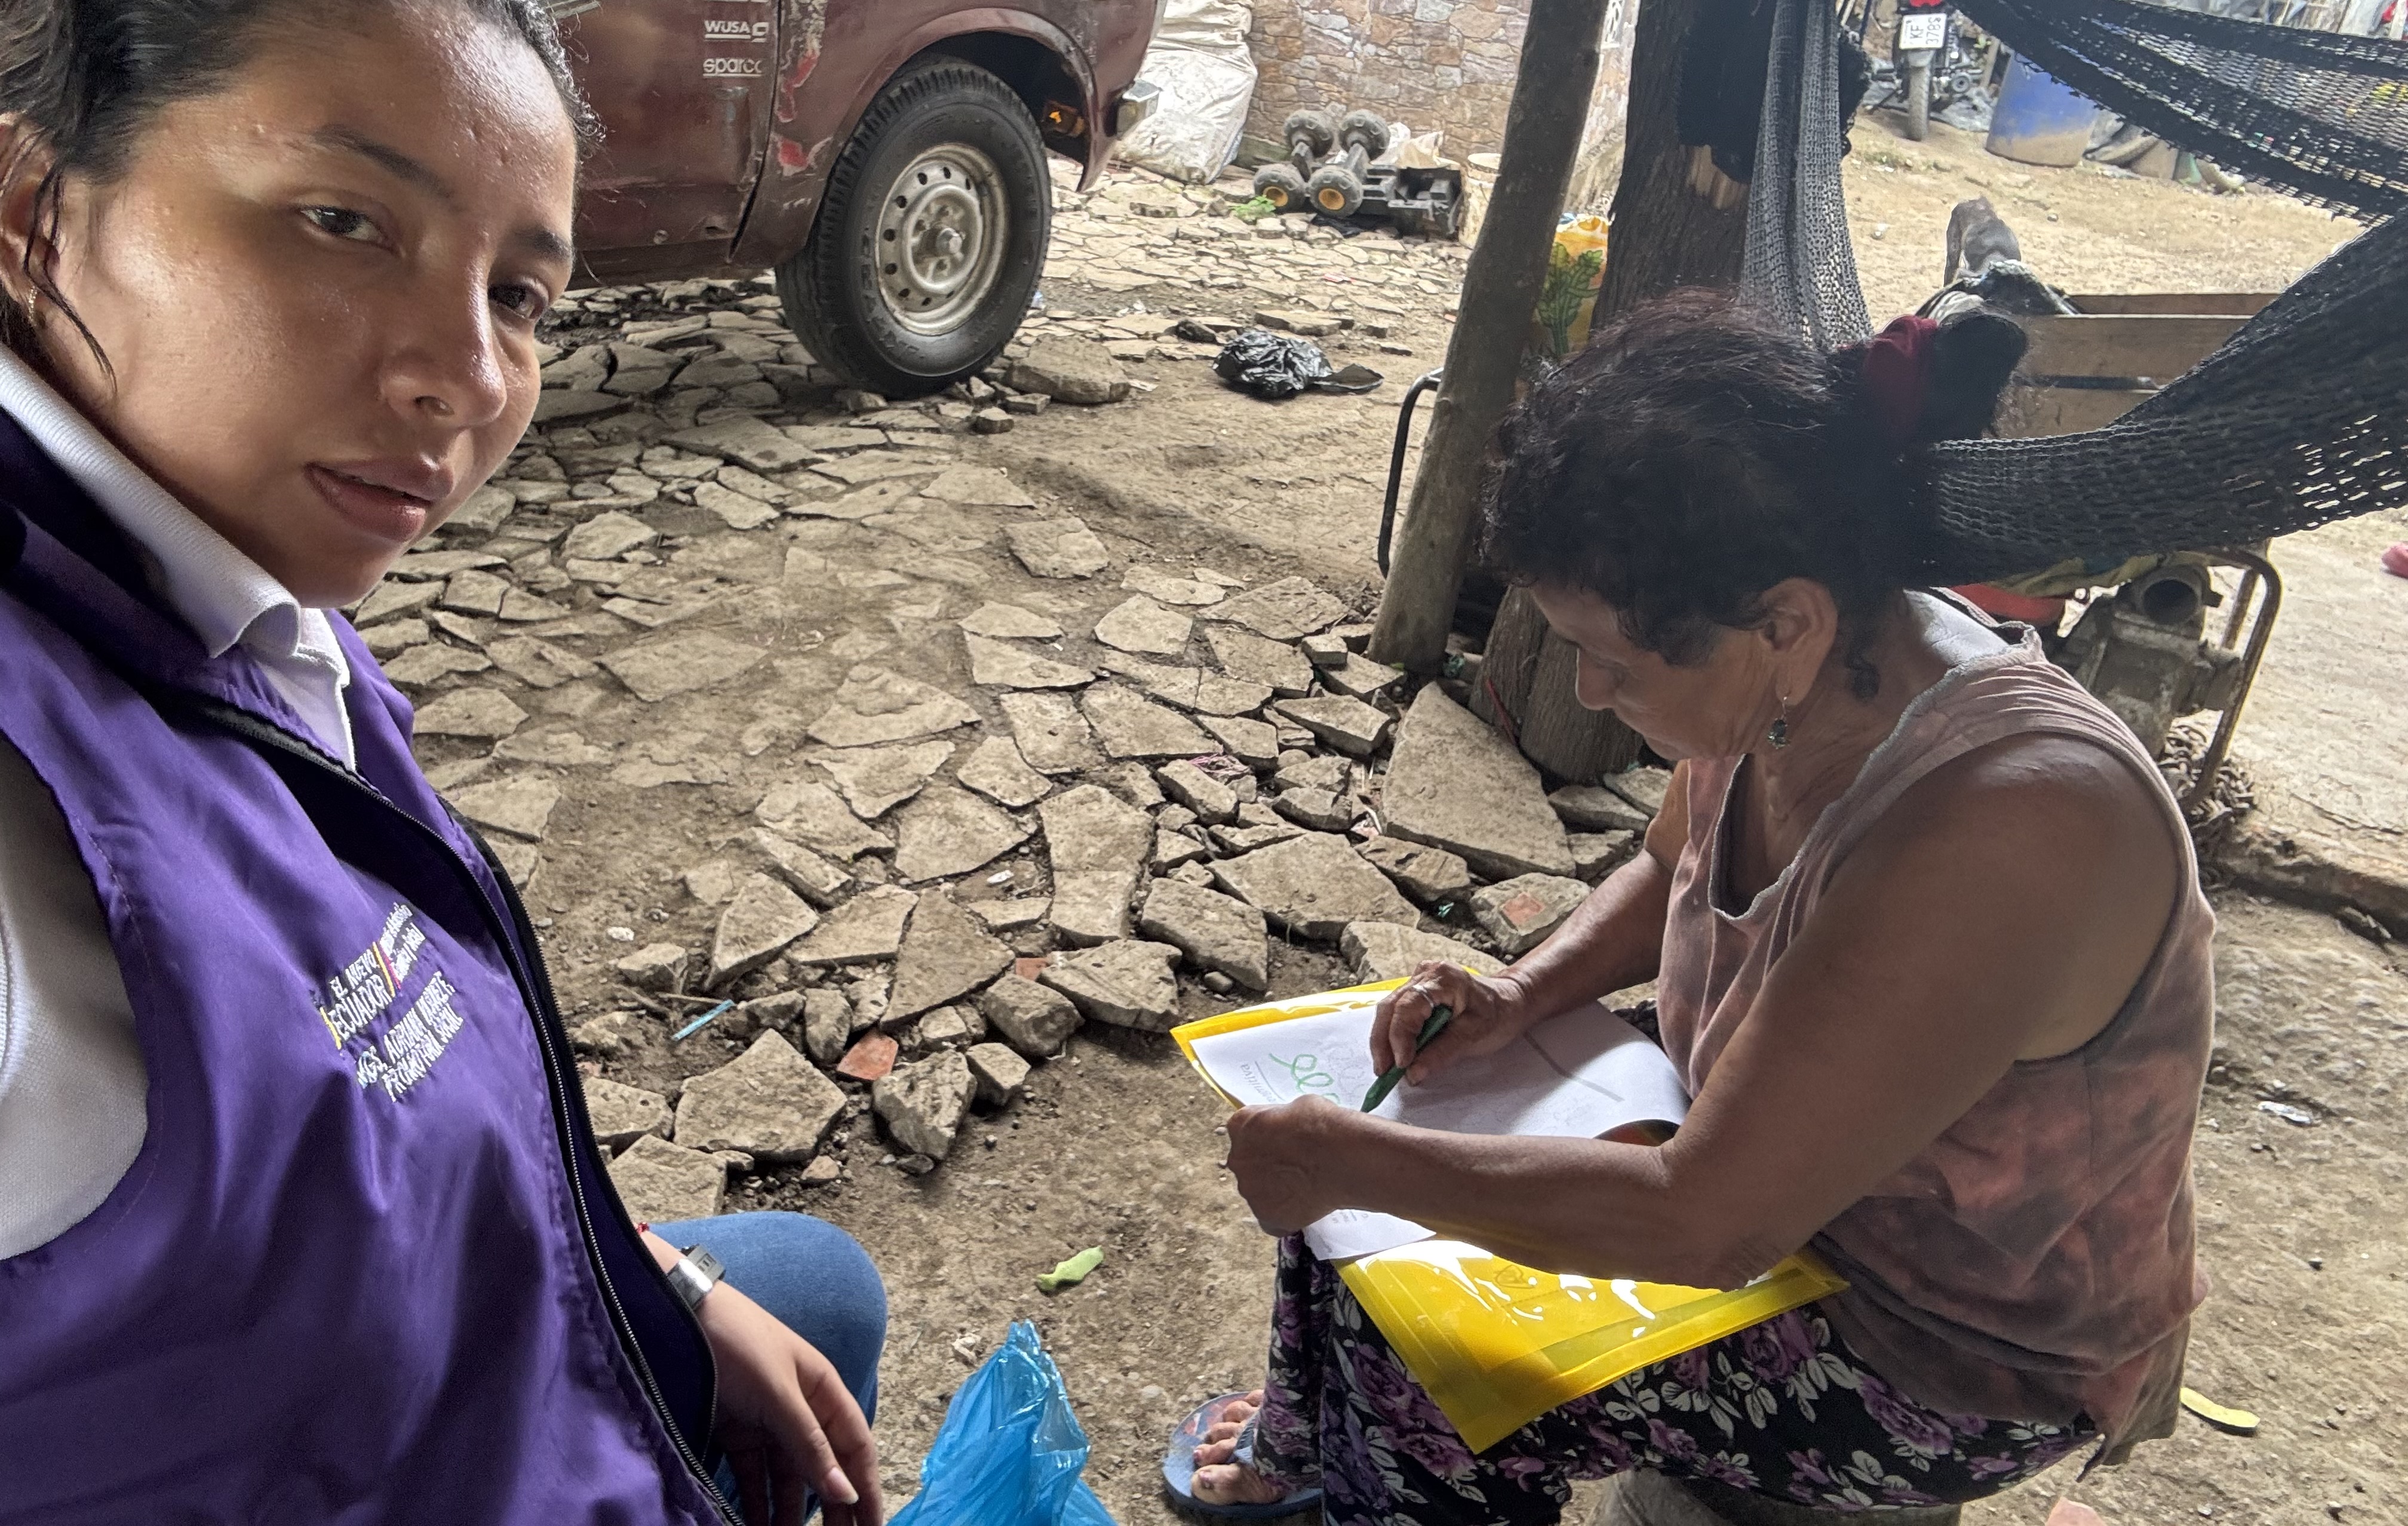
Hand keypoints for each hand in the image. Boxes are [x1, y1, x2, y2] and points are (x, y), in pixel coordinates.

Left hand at [696, 1279, 883, 1525]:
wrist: (678, 1313)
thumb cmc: (738, 1341)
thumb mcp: (777, 1393)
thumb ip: (809, 1444)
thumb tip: (845, 1493)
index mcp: (824, 1390)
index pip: (855, 1448)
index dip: (866, 1488)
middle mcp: (802, 1408)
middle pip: (825, 1467)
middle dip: (833, 1508)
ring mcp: (769, 1422)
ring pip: (789, 1477)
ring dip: (790, 1512)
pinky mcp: (738, 1433)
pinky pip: (754, 1476)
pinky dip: (756, 1503)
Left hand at [1225, 1096, 1359, 1232]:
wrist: (1341, 1158)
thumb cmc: (1323, 1126)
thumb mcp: (1297, 1106)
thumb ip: (1281, 1120)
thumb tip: (1287, 1129)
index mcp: (1240, 1126)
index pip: (1244, 1130)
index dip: (1266, 1135)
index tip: (1282, 1139)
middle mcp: (1238, 1160)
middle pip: (1248, 1163)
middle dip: (1268, 1164)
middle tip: (1295, 1164)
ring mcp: (1251, 1191)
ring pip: (1260, 1191)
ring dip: (1277, 1189)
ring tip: (1306, 1185)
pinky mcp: (1267, 1216)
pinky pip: (1272, 1218)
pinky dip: (1286, 1213)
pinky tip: (1305, 1204)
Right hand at [1369, 962, 1536, 1085]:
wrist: (1510, 1002)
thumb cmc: (1499, 1014)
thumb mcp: (1475, 1036)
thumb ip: (1442, 1053)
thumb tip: (1413, 1072)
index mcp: (1443, 978)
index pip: (1408, 1006)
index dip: (1400, 1037)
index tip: (1401, 1064)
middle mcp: (1425, 974)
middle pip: (1391, 1007)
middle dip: (1383, 1042)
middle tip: (1383, 1072)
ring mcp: (1418, 981)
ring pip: (1389, 1010)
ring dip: (1385, 1041)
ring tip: (1387, 1068)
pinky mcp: (1416, 992)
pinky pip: (1396, 1013)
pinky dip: (1393, 1036)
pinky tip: (1395, 1054)